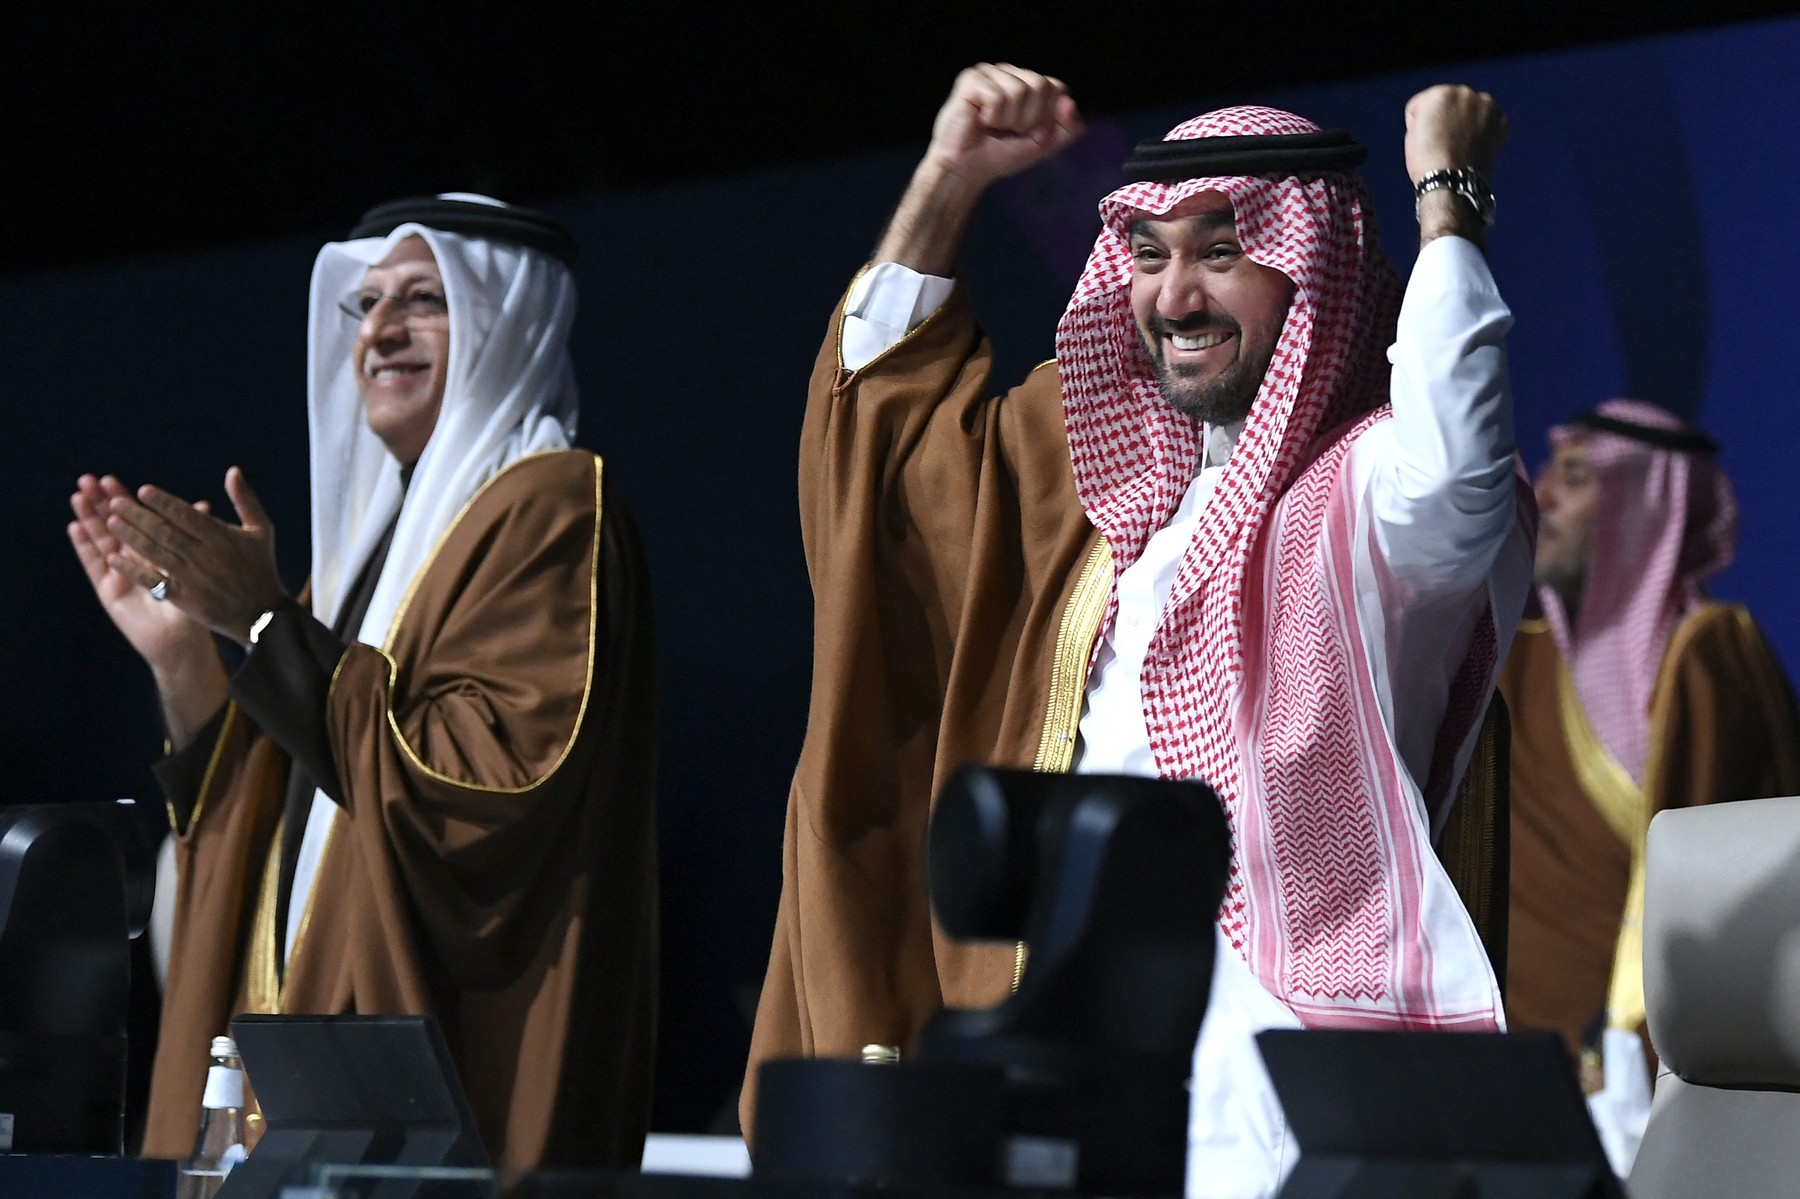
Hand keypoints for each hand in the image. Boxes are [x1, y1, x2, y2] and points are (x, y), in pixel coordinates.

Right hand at [69, 473, 218, 671]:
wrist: (183, 642)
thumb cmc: (196, 606)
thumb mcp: (197, 568)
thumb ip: (198, 537)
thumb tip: (204, 505)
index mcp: (155, 552)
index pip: (135, 520)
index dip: (123, 500)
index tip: (111, 479)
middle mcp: (134, 560)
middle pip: (113, 525)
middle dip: (101, 503)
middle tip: (89, 479)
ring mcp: (118, 574)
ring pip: (100, 540)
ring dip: (88, 518)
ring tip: (78, 495)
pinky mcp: (108, 590)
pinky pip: (94, 564)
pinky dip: (85, 546)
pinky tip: (75, 527)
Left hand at [103, 466, 287, 645]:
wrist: (262, 615)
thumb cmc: (260, 567)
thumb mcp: (261, 530)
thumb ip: (245, 500)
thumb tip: (232, 470)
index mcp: (221, 538)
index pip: (186, 515)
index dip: (163, 502)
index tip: (143, 490)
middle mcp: (204, 556)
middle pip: (165, 532)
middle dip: (138, 516)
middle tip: (115, 502)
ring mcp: (192, 578)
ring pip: (155, 553)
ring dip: (131, 537)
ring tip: (110, 522)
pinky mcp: (183, 598)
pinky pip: (152, 581)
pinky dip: (132, 570)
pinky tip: (113, 559)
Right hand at [923, 64, 1084, 188]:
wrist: (967, 169)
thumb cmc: (1001, 154)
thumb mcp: (1044, 144)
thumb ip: (1067, 127)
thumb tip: (1070, 103)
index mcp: (1030, 83)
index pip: (1057, 88)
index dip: (1047, 118)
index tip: (1031, 133)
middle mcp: (1011, 73)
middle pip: (1040, 85)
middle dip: (1029, 119)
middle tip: (1009, 131)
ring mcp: (990, 73)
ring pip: (1019, 91)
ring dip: (1008, 120)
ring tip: (994, 126)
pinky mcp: (971, 79)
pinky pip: (997, 97)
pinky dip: (992, 117)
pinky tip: (980, 120)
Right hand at [1404, 84, 1507, 184]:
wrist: (1452, 184)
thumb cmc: (1428, 163)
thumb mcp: (1412, 133)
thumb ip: (1426, 116)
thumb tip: (1440, 115)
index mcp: (1440, 94)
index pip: (1424, 102)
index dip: (1420, 122)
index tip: (1425, 137)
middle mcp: (1466, 93)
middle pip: (1451, 101)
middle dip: (1448, 116)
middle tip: (1444, 141)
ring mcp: (1488, 107)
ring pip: (1472, 109)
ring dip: (1467, 121)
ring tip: (1459, 145)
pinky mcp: (1502, 121)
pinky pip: (1489, 120)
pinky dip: (1484, 131)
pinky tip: (1473, 146)